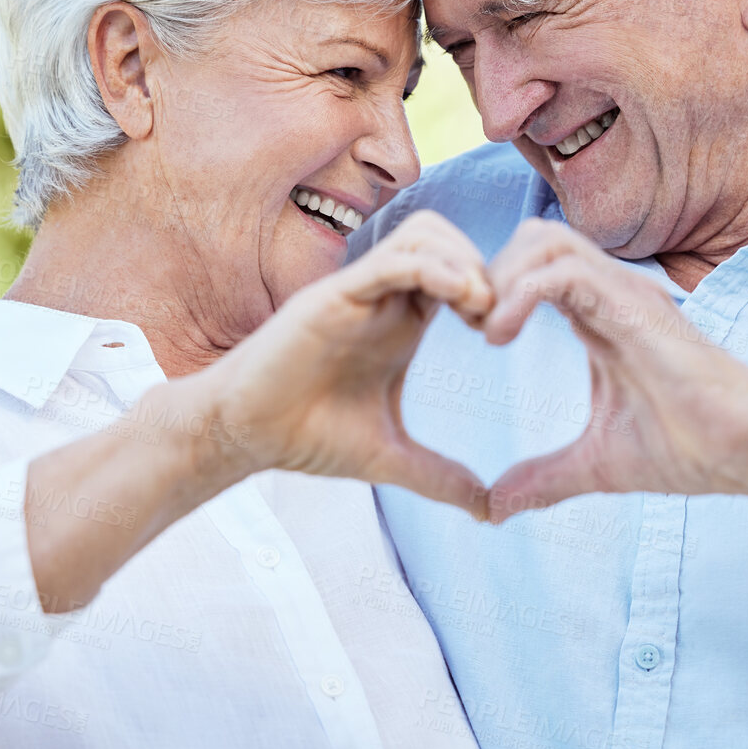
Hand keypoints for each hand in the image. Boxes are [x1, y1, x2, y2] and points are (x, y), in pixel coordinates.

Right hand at [170, 210, 495, 517]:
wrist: (243, 437)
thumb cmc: (306, 436)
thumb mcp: (389, 459)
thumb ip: (440, 478)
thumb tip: (489, 513)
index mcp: (400, 321)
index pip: (458, 271)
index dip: (491, 290)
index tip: (503, 332)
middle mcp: (382, 298)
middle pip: (446, 239)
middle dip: (484, 265)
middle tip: (497, 314)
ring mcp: (358, 292)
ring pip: (423, 235)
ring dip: (462, 259)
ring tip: (479, 305)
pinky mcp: (333, 296)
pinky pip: (389, 261)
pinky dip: (431, 266)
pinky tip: (458, 295)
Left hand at [479, 219, 747, 520]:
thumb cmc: (693, 448)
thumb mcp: (598, 466)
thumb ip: (546, 477)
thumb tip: (495, 508)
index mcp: (602, 316)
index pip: (535, 266)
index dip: (494, 290)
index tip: (474, 338)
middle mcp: (612, 292)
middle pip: (534, 237)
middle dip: (490, 272)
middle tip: (471, 327)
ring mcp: (626, 292)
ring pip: (545, 239)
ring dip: (501, 277)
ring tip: (485, 331)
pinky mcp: (636, 306)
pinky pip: (564, 271)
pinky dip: (520, 293)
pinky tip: (501, 337)